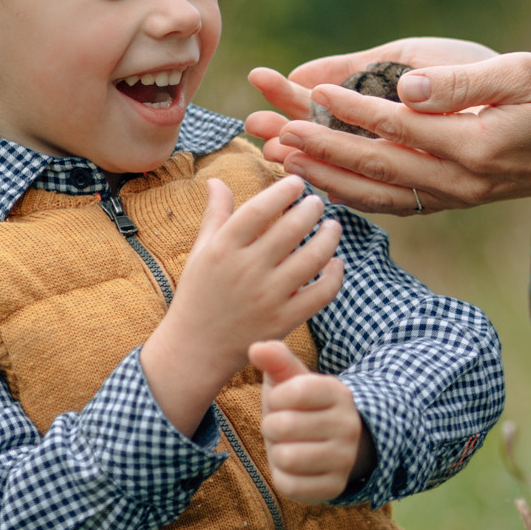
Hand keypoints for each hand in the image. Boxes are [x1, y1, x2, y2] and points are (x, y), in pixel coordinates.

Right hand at [140, 176, 342, 431]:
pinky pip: (320, 293)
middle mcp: (246, 270)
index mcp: (223, 249)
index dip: (282, 192)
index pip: (259, 209)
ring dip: (329, 237)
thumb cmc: (198, 295)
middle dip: (311, 209)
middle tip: (318, 203)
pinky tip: (336, 263)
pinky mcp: (284, 320)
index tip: (296, 182)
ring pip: (312, 258)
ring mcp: (268, 297)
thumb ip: (215, 215)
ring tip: (333, 226)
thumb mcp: (200, 252)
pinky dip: (334, 275)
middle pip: (291, 230)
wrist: (195, 350)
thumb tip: (217, 179)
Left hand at [245, 49, 530, 217]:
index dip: (346, 109)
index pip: (395, 127)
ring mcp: (452, 198)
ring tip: (274, 154)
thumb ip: (462, 85)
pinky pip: (388, 202)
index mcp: (472, 148)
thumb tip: (405, 89)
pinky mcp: (449, 200)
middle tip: (264, 127)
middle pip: (371, 167)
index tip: (304, 90)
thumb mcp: (525, 73)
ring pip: (373, 192)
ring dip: (320, 173)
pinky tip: (317, 178)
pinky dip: (348, 191)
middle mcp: (457, 183)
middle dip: (313, 146)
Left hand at [250, 339, 364, 503]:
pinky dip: (282, 477)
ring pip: (286, 458)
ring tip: (288, 446)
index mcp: (338, 393)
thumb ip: (275, 360)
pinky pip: (290, 486)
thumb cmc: (302, 406)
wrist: (331, 444)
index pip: (294, 391)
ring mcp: (344, 459)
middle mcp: (348, 425)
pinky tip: (293, 468)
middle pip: (283, 427)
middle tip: (282, 428)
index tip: (281, 402)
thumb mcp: (292, 380)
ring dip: (276, 452)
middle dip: (271, 427)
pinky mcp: (334, 487)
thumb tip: (256, 347)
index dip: (276, 398)